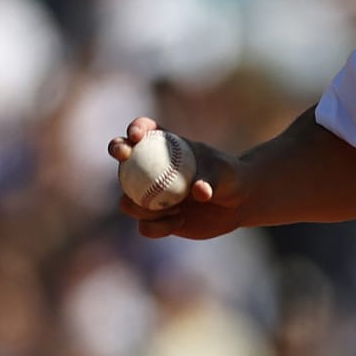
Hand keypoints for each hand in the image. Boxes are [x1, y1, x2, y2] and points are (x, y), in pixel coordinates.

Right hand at [108, 116, 246, 239]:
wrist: (237, 204)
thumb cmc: (230, 179)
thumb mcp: (225, 176)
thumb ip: (211, 181)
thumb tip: (199, 190)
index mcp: (167, 147)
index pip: (145, 130)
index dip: (136, 128)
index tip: (138, 135)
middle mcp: (152, 169)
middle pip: (124, 156)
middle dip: (118, 148)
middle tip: (124, 155)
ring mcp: (150, 195)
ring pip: (128, 201)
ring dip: (142, 207)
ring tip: (175, 208)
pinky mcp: (155, 219)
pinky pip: (144, 226)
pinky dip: (158, 226)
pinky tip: (179, 221)